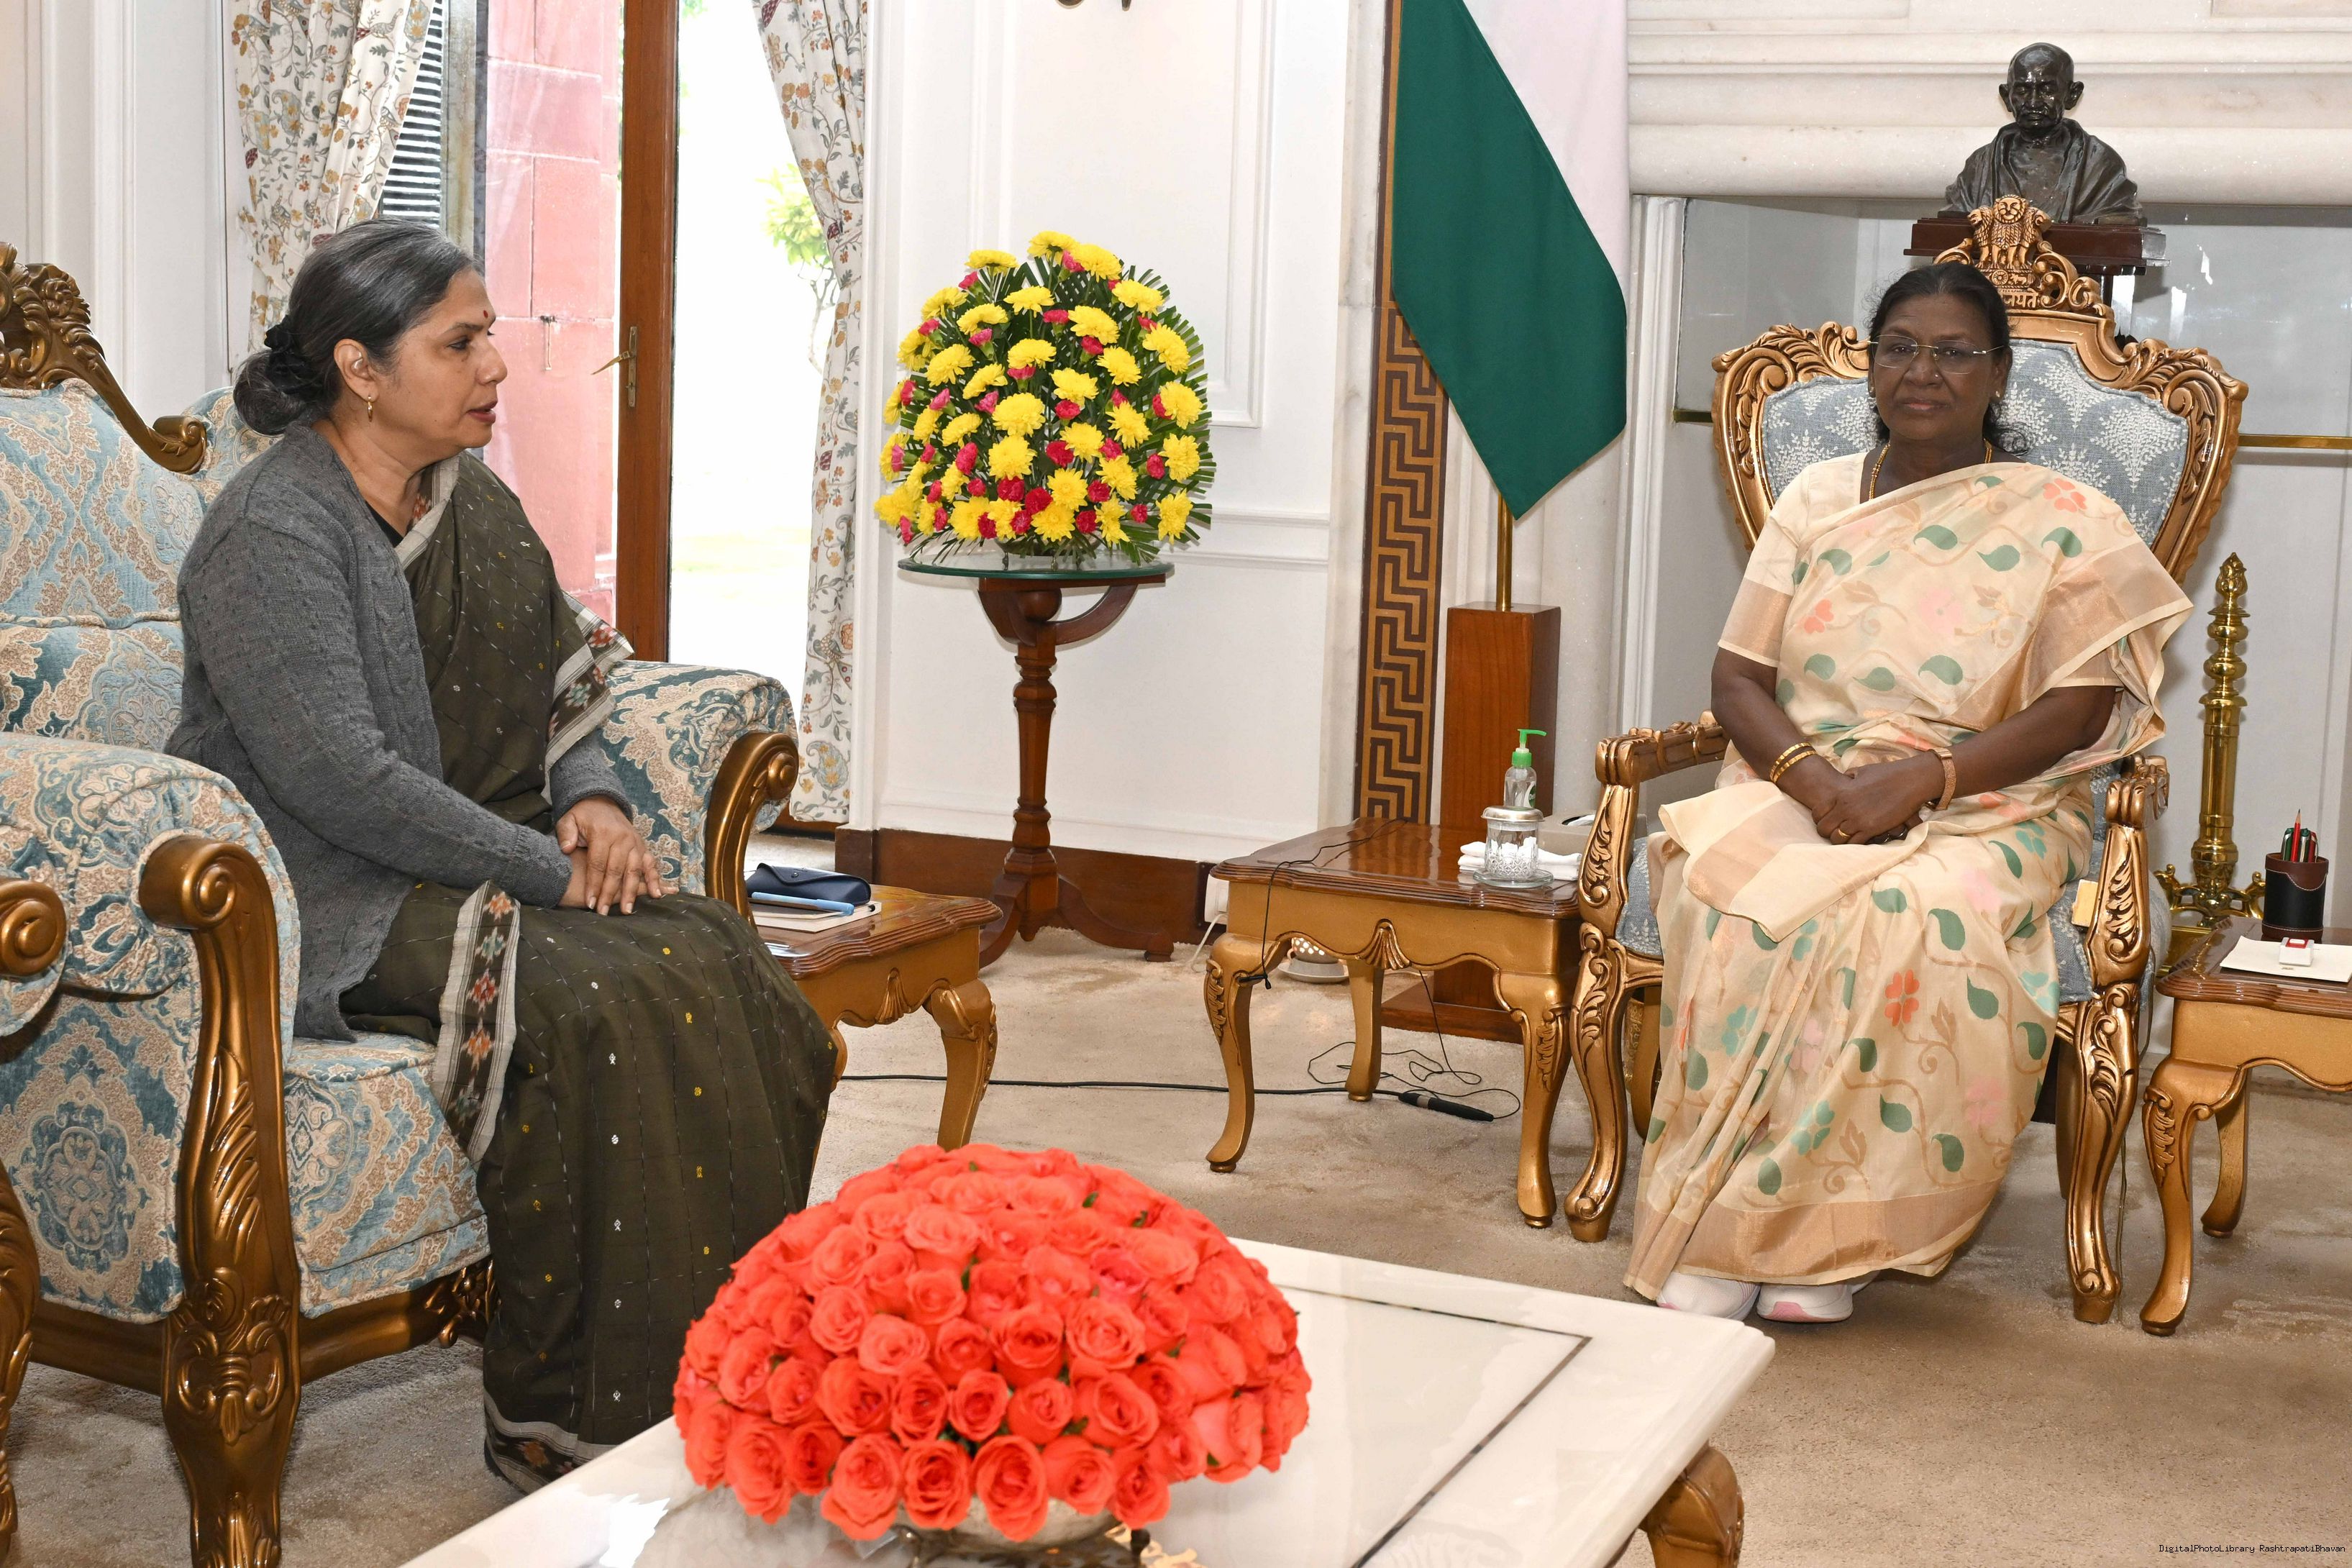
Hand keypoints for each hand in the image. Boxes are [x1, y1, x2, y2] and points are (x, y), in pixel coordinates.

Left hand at [556, 796, 667, 912]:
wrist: (601, 802)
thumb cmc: (583, 816)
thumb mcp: (569, 819)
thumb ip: (566, 833)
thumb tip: (567, 849)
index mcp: (603, 833)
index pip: (598, 864)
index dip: (594, 884)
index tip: (589, 902)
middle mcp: (622, 838)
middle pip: (616, 870)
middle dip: (609, 893)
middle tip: (603, 911)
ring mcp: (635, 842)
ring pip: (634, 870)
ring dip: (631, 892)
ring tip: (626, 910)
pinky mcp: (643, 846)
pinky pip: (650, 864)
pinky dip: (655, 879)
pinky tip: (656, 894)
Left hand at [1786, 755, 1937, 845]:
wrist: (1910, 781)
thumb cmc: (1888, 774)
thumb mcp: (1862, 771)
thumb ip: (1849, 777)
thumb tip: (1845, 778)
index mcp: (1840, 794)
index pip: (1817, 813)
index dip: (1820, 819)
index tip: (1829, 820)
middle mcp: (1845, 808)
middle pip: (1823, 829)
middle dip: (1828, 832)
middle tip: (1837, 832)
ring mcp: (1857, 820)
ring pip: (1837, 839)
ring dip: (1841, 840)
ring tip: (1849, 837)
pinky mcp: (1872, 829)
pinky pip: (1855, 843)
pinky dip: (1856, 844)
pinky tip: (1862, 838)